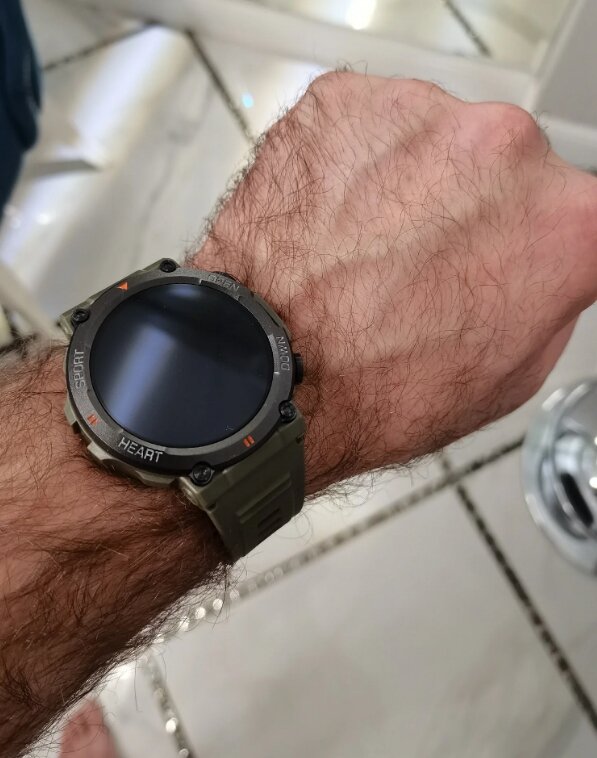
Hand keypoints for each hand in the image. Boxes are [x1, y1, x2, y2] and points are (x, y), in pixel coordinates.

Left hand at [196, 72, 596, 489]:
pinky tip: (330, 225)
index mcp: (563, 221)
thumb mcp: (510, 374)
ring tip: (361, 252)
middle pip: (499, 167)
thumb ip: (546, 293)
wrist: (264, 372)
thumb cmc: (372, 389)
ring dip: (406, 185)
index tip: (506, 252)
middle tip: (418, 264)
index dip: (533, 239)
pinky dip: (350, 168)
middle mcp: (500, 150)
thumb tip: (544, 264)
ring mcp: (417, 116)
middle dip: (469, 209)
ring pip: (429, 142)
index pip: (570, 210)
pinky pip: (364, 129)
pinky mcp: (342, 103)